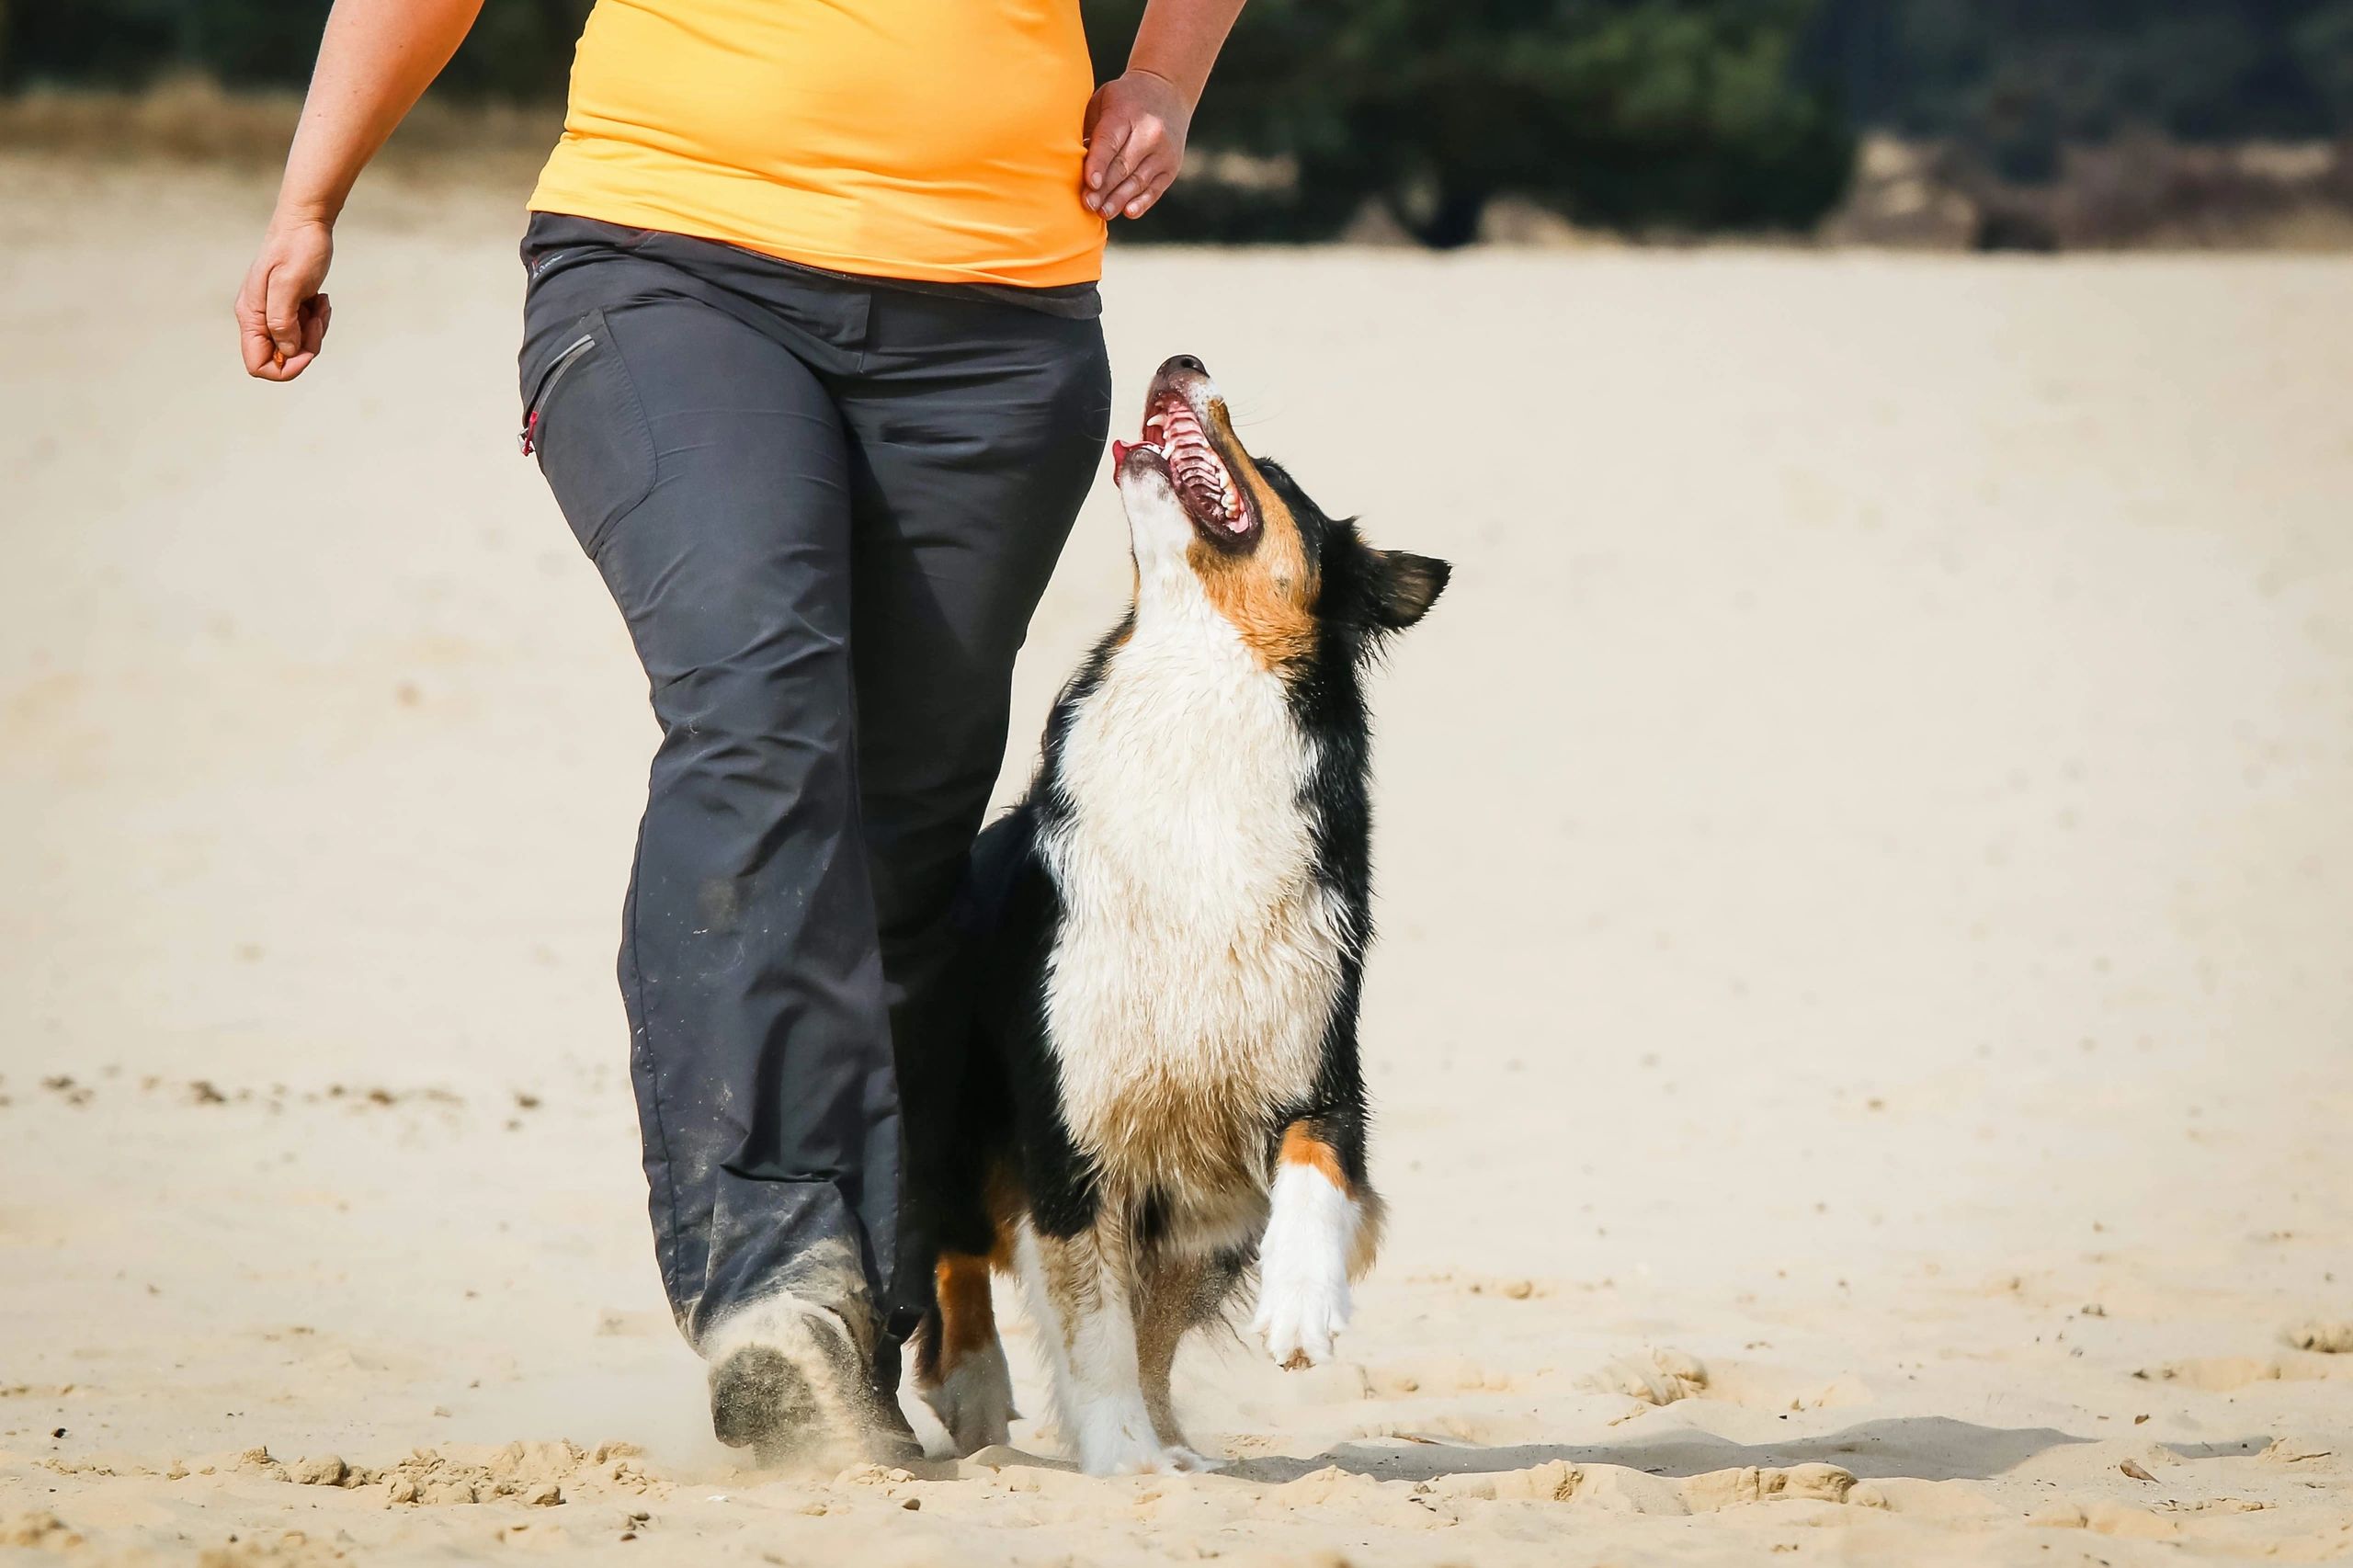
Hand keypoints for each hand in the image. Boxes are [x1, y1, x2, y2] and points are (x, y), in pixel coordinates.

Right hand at [236, 214, 334, 380]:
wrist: (306, 225)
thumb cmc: (297, 249)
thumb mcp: (289, 284)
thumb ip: (282, 321)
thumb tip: (287, 351)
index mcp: (251, 316)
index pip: (258, 365)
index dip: (285, 368)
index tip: (306, 351)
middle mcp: (259, 319)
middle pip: (282, 358)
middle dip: (306, 347)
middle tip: (316, 320)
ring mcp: (274, 314)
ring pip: (297, 346)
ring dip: (315, 331)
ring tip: (319, 303)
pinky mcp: (289, 308)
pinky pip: (305, 331)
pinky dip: (317, 320)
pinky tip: (320, 300)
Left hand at [1081, 69, 1190, 220]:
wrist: (1168, 91)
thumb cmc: (1123, 100)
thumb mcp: (1103, 101)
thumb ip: (1090, 129)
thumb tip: (1069, 162)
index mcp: (1127, 112)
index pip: (1110, 142)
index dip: (1099, 164)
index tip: (1090, 183)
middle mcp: (1150, 133)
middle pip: (1124, 165)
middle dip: (1105, 188)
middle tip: (1088, 204)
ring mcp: (1164, 152)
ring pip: (1138, 180)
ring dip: (1119, 199)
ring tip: (1102, 213)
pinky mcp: (1171, 168)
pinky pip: (1155, 189)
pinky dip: (1141, 202)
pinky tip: (1128, 212)